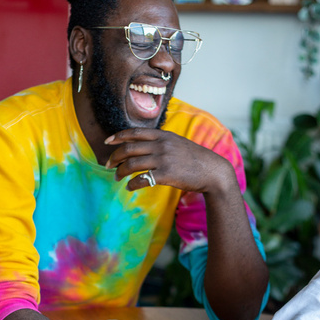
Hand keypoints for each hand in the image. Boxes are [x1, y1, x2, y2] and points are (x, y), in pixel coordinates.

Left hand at [105, 128, 230, 193]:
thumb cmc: (194, 158)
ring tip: (117, 177)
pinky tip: (130, 187)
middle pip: (129, 149)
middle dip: (115, 157)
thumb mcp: (177, 143)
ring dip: (120, 171)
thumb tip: (140, 146)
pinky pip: (142, 179)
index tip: (107, 142)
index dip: (118, 136)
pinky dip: (132, 184)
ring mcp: (164, 159)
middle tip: (107, 164)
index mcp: (163, 135)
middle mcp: (161, 145)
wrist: (212, 171)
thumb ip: (160, 142)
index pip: (135, 132)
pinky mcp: (167, 174)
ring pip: (132, 164)